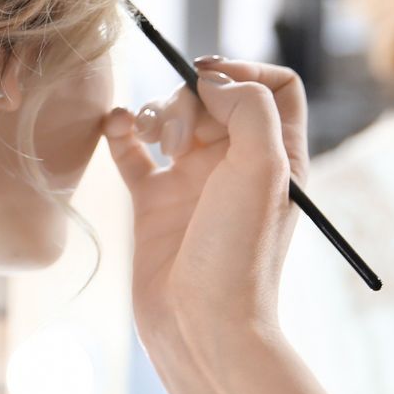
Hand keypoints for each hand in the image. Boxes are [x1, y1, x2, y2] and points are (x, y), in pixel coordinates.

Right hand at [104, 57, 306, 360]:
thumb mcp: (263, 169)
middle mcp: (238, 164)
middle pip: (214, 96)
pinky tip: (116, 128)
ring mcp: (194, 182)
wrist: (200, 324)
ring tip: (155, 145)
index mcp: (278, 155)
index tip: (209, 80)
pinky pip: (132, 149)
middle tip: (180, 140)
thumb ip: (248, 107)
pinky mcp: (154, 202)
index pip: (273, 85)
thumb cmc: (239, 253)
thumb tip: (210, 80)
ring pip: (173, 117)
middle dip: (189, 99)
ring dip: (157, 113)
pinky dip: (121, 129)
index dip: (243, 70)